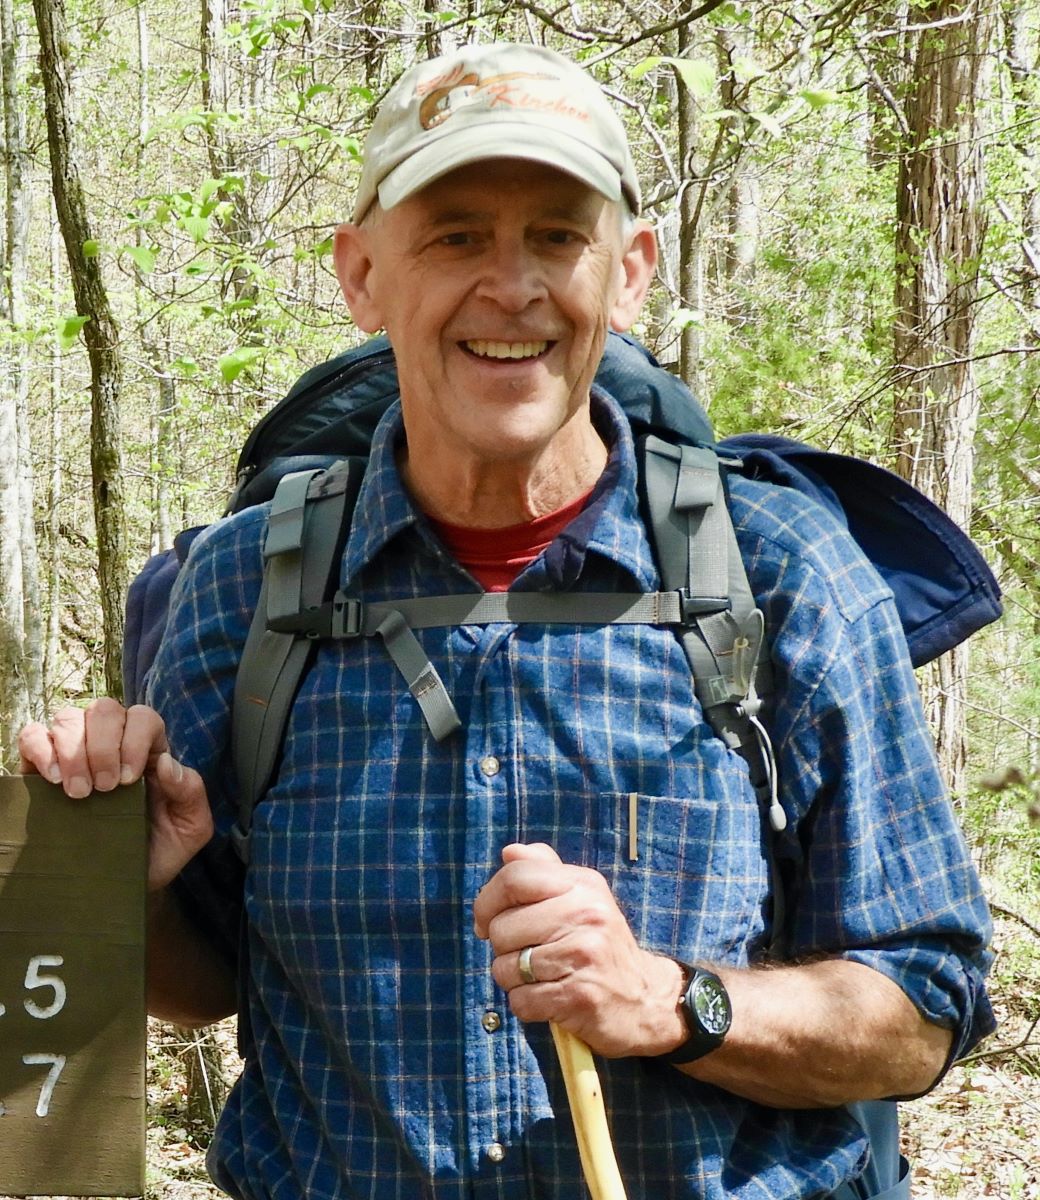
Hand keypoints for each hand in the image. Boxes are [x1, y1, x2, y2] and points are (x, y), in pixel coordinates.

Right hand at [18, 699, 212, 892]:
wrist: (120, 883)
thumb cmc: (158, 849)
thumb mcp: (191, 827)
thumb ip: (191, 792)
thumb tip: (167, 763)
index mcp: (150, 749)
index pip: (144, 717)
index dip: (135, 740)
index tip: (128, 780)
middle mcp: (113, 741)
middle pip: (104, 709)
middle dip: (103, 747)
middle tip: (102, 789)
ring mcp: (76, 751)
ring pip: (69, 718)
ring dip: (73, 752)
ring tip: (78, 793)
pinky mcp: (43, 767)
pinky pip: (33, 735)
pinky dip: (40, 749)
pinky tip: (52, 780)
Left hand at [473, 842, 684, 1057]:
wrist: (645, 999)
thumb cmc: (600, 945)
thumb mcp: (580, 898)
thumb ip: (543, 871)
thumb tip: (509, 853)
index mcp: (582, 885)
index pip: (515, 878)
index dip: (487, 901)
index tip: (486, 921)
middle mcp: (586, 914)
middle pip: (502, 928)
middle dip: (502, 948)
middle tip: (527, 955)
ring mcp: (584, 955)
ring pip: (506, 967)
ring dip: (513, 980)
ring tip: (541, 977)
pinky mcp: (580, 997)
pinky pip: (521, 1000)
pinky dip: (526, 1005)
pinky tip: (549, 998)